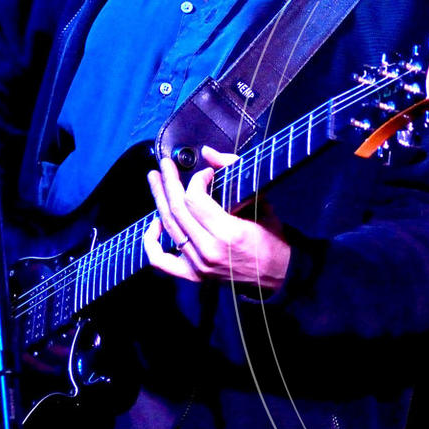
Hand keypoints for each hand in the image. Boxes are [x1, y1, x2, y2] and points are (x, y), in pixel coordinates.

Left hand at [143, 145, 292, 293]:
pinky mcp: (193, 274)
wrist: (277, 275)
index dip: (197, 179)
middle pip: (177, 210)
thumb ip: (234, 173)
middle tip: (165, 165)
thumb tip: (209, 153)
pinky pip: (160, 260)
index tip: (207, 173)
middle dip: (169, 182)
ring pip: (169, 227)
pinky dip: (151, 241)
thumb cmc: (272, 239)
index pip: (195, 200)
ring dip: (159, 199)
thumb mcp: (260, 202)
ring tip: (156, 180)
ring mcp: (198, 265)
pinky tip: (155, 223)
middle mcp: (209, 250)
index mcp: (228, 233)